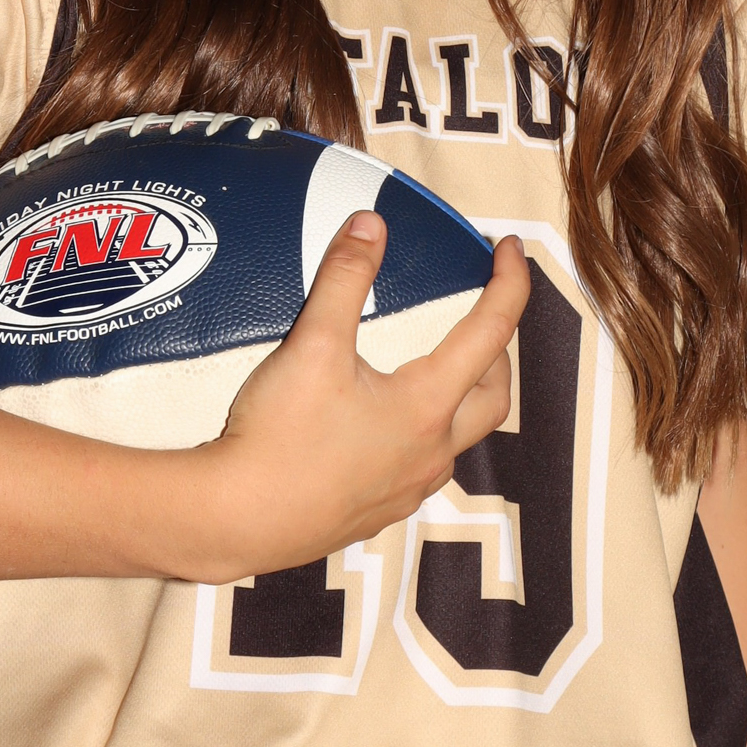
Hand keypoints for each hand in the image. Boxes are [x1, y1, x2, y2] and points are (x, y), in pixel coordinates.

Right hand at [195, 213, 527, 580]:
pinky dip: (423, 437)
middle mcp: (431, 452)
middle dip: (497, 352)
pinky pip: (422, 470)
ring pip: (459, 439)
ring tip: (436, 372)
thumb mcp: (312, 345)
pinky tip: (387, 427)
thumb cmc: (278, 437)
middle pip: (493, 397)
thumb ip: (344, 278)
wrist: (236, 520)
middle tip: (480, 318)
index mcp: (426, 406)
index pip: (491, 332)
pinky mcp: (378, 513)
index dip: (509, 283)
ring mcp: (408, 489)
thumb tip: (370, 226)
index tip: (510, 249)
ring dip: (462, 400)